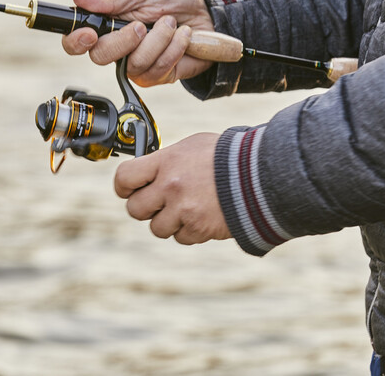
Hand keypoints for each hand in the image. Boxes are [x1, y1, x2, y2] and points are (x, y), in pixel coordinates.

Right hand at [62, 0, 214, 86]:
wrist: (206, 11)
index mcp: (105, 25)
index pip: (75, 42)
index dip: (76, 41)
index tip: (90, 34)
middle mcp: (117, 48)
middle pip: (101, 57)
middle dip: (125, 40)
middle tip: (143, 25)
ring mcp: (136, 65)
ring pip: (135, 63)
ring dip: (159, 39)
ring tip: (171, 23)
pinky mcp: (158, 75)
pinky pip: (159, 68)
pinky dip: (174, 47)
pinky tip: (183, 36)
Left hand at [114, 133, 230, 244]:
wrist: (260, 174)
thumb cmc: (228, 156)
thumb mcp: (193, 147)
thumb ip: (168, 160)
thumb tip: (151, 171)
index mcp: (166, 162)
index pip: (124, 178)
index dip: (124, 186)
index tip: (129, 189)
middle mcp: (170, 186)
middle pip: (135, 208)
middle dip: (146, 207)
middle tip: (161, 201)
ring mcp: (183, 210)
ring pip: (157, 227)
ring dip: (169, 221)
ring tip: (188, 207)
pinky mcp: (198, 228)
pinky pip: (181, 237)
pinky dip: (190, 230)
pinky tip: (203, 215)